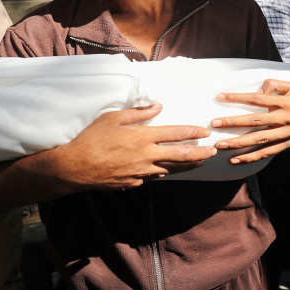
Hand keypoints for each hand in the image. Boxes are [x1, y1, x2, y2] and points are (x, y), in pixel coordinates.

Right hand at [52, 103, 216, 190]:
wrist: (76, 167)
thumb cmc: (92, 138)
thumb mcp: (113, 117)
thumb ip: (137, 113)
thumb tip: (157, 107)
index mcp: (143, 137)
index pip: (175, 134)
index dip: (193, 132)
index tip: (204, 131)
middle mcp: (147, 156)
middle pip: (180, 155)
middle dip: (199, 153)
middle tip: (213, 151)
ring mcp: (141, 172)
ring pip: (170, 169)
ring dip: (187, 166)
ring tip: (199, 163)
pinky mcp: (134, 182)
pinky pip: (153, 177)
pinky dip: (163, 172)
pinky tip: (168, 171)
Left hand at [210, 79, 289, 164]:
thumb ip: (273, 84)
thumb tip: (257, 91)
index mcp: (285, 102)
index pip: (257, 98)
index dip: (238, 97)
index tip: (220, 97)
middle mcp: (285, 118)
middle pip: (256, 120)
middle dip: (233, 122)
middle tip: (214, 124)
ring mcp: (286, 133)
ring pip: (260, 139)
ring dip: (239, 143)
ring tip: (221, 145)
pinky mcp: (287, 146)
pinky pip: (267, 153)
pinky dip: (251, 157)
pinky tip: (235, 160)